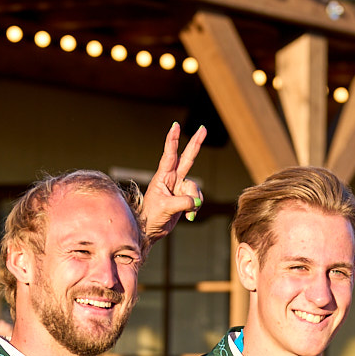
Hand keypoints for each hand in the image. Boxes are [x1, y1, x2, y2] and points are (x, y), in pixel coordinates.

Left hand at [139, 122, 206, 241]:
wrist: (151, 229)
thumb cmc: (151, 216)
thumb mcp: (166, 207)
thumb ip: (183, 201)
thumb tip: (196, 201)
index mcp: (163, 176)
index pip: (169, 154)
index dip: (173, 140)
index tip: (175, 125)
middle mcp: (172, 179)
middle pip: (187, 157)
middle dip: (196, 143)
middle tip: (203, 128)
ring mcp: (180, 187)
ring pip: (195, 188)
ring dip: (194, 201)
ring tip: (187, 213)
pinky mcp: (185, 197)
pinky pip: (197, 199)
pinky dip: (195, 208)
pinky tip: (188, 216)